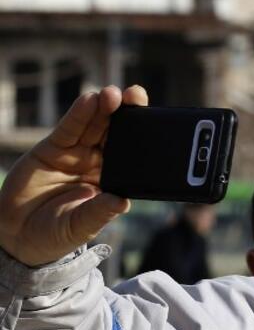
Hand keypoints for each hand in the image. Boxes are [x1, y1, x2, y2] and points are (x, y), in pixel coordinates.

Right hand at [0, 85, 147, 266]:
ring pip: (95, 126)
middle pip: (118, 134)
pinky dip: (79, 114)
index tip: (158, 124)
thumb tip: (121, 201)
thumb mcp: (80, 226)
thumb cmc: (57, 233)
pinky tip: (89, 100)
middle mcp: (99, 164)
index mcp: (114, 182)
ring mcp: (77, 154)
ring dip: (105, 108)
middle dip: (128, 114)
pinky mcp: (53, 148)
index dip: (145, 139)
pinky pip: (69, 128)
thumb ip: (98, 213)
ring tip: (113, 94)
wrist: (19, 234)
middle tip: (137, 96)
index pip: (135, 156)